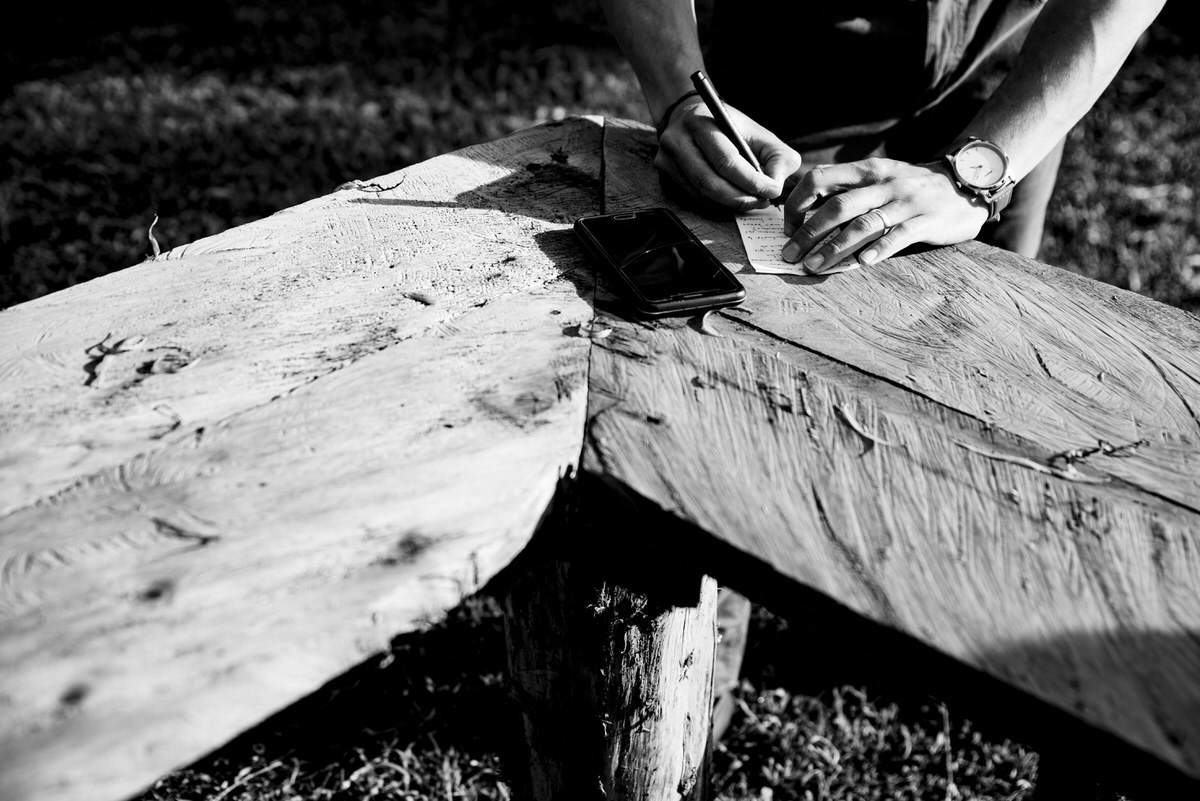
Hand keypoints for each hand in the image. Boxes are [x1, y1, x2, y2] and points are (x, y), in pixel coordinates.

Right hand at [656, 98, 801, 211]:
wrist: (688, 115)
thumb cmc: (727, 127)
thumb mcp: (758, 132)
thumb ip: (777, 156)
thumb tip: (775, 186)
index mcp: (700, 122)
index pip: (726, 161)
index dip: (751, 181)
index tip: (771, 191)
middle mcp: (677, 141)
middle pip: (710, 183)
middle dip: (740, 198)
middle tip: (761, 201)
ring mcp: (666, 160)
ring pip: (701, 195)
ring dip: (729, 204)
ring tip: (750, 201)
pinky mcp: (664, 176)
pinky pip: (693, 199)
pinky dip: (716, 205)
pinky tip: (731, 199)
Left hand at [779, 158, 990, 271]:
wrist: (965, 183)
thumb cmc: (910, 188)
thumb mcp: (878, 178)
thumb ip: (847, 191)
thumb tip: (805, 215)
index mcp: (866, 170)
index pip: (820, 179)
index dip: (798, 204)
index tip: (788, 228)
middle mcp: (883, 183)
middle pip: (837, 206)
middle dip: (808, 233)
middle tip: (790, 255)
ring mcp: (905, 201)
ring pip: (863, 224)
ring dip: (835, 248)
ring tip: (815, 266)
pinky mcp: (926, 220)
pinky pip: (899, 235)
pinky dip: (879, 249)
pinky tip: (861, 263)